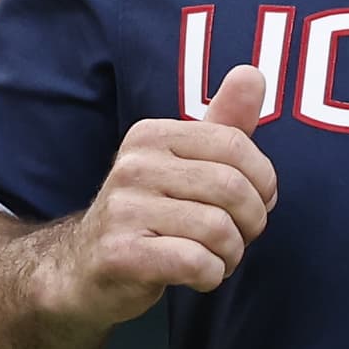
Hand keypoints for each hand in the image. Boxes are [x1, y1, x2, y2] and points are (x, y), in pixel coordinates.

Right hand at [41, 65, 278, 326]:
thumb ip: (223, 124)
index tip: (257, 203)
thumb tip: (253, 73)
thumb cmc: (149, 214)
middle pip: (232, 189)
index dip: (263, 182)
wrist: (84, 270)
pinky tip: (199, 276)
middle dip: (252, 222)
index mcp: (151, 136)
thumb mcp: (185, 164)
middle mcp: (132, 166)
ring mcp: (122, 210)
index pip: (235, 146)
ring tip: (216, 258)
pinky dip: (211, 276)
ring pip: (218, 230)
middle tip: (239, 238)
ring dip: (231, 254)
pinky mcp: (120, 254)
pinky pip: (195, 262)